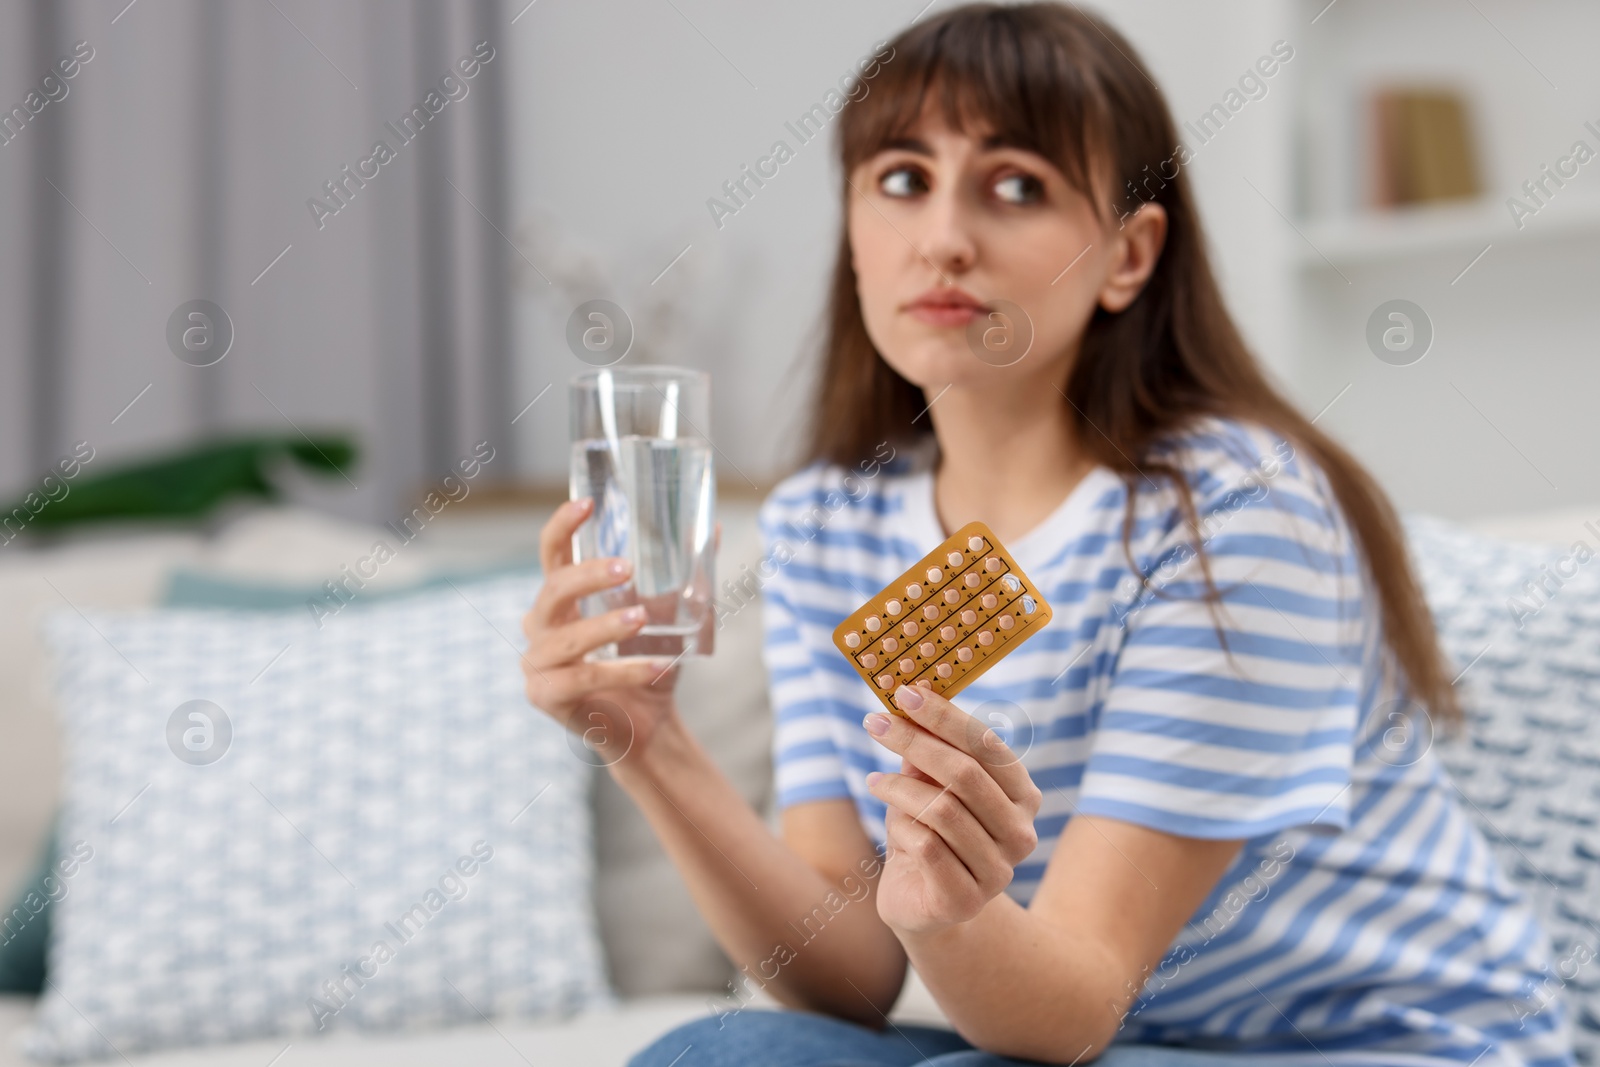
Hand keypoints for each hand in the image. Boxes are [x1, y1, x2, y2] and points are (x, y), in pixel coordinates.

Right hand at [520, 497, 681, 770]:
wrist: (647, 728)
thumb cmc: (648, 665)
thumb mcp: (668, 616)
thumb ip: (682, 576)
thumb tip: (713, 528)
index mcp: (561, 602)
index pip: (551, 554)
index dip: (563, 525)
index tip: (588, 502)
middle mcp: (541, 628)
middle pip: (551, 590)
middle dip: (587, 575)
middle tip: (627, 568)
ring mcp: (537, 664)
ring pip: (566, 638)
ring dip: (605, 626)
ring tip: (643, 619)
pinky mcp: (545, 697)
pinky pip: (583, 679)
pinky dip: (624, 671)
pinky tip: (658, 668)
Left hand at [863, 685, 1041, 934]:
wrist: (921, 904)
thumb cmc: (928, 833)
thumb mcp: (928, 786)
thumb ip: (927, 752)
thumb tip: (911, 701)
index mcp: (1023, 796)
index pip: (988, 745)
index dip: (946, 716)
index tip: (905, 693)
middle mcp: (1021, 833)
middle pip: (965, 774)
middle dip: (915, 742)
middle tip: (875, 722)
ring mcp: (999, 871)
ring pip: (942, 809)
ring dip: (899, 789)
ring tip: (875, 782)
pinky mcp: (966, 900)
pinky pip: (926, 846)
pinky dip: (900, 826)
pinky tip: (891, 825)